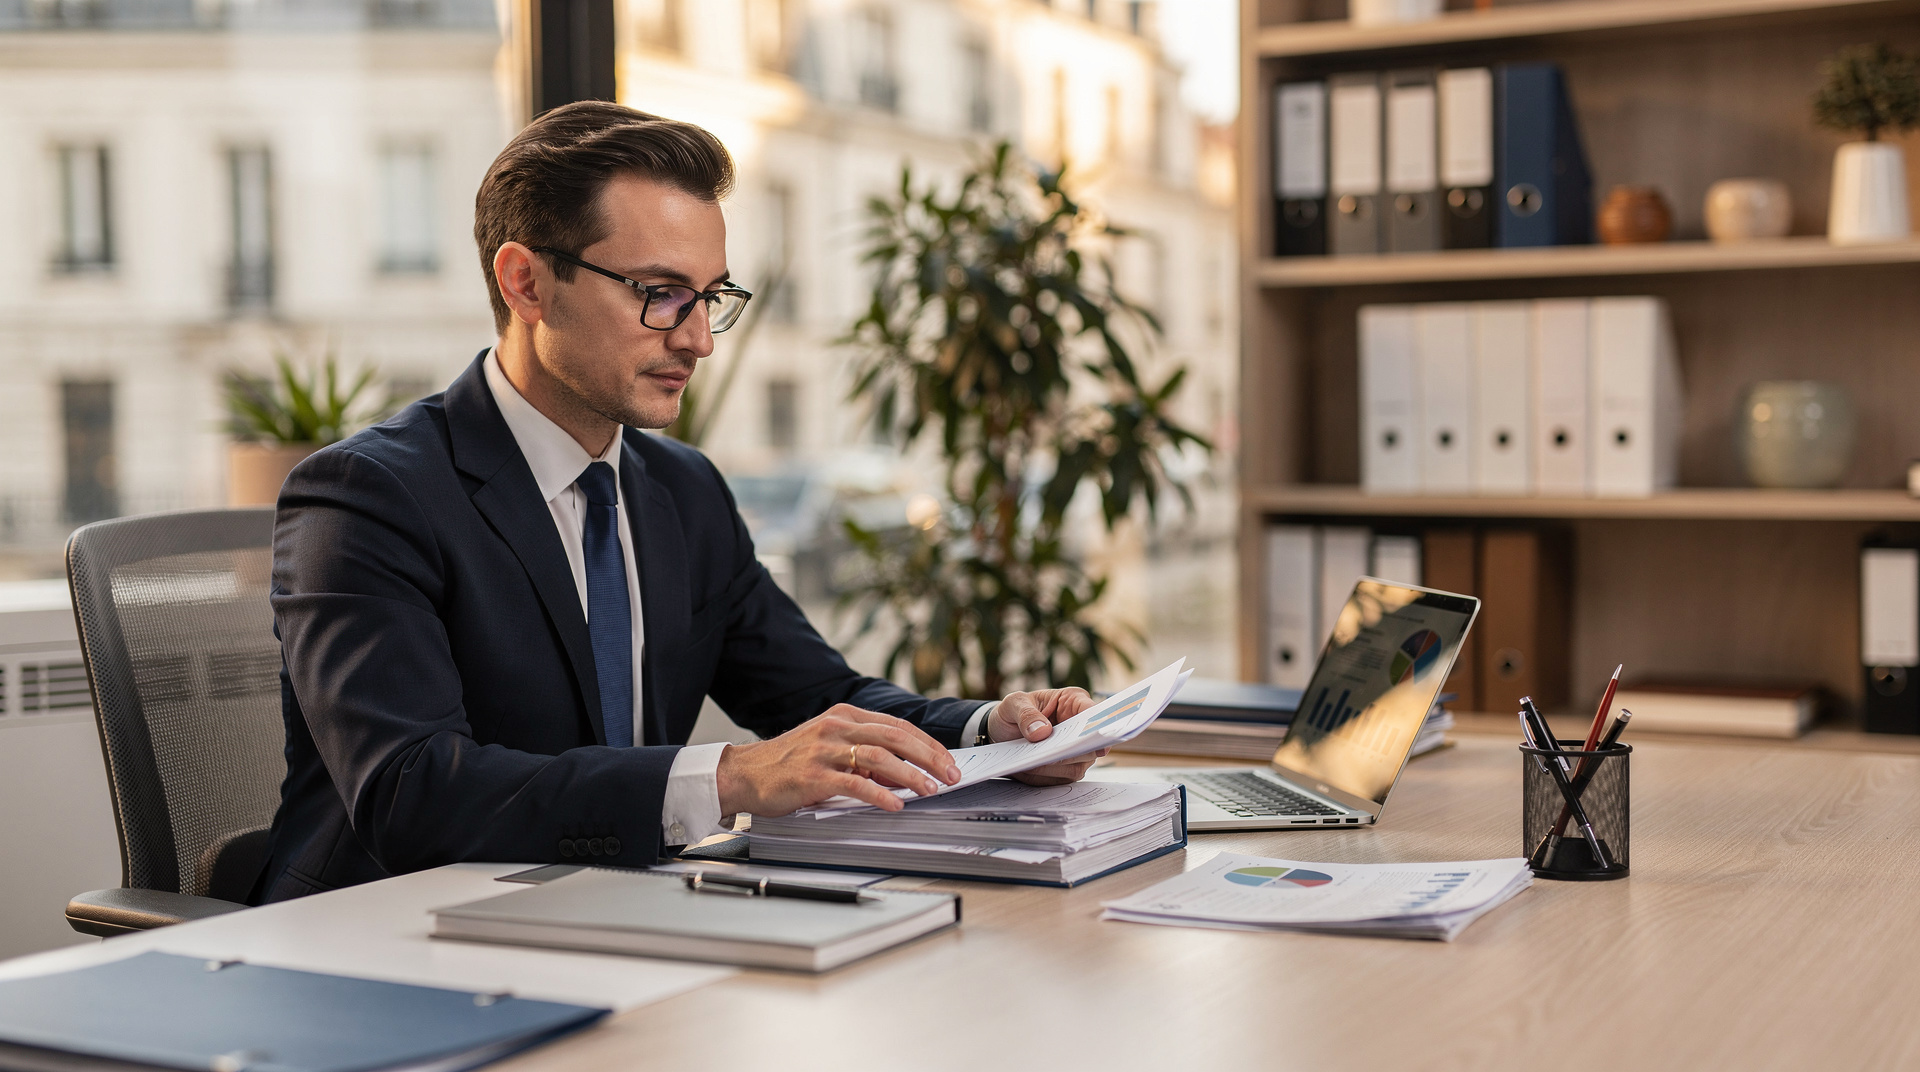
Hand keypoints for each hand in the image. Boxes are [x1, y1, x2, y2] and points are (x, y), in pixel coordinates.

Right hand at [716, 705, 961, 816]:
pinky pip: (854, 783)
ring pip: (879, 757)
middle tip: (951, 775)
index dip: (927, 743)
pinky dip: (879, 794)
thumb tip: (903, 772)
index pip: (897, 725)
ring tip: (930, 790)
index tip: (948, 760)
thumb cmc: (788, 764)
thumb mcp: (829, 749)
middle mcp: (835, 726)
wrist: (744, 774)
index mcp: (843, 716)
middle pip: (895, 736)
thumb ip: (863, 755)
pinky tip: (895, 805)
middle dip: (929, 757)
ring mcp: (823, 749)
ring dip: (911, 775)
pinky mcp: (813, 775)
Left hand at [991, 687, 1107, 785]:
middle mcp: (1080, 728)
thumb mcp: (1013, 704)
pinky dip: (1044, 776)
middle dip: (1072, 752)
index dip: (1098, 724)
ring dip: (1054, 767)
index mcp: (1073, 702)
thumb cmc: (1014, 711)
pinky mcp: (1066, 770)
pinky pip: (1062, 779)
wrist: (1003, 732)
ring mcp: (1076, 752)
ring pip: (1077, 767)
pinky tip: (1028, 768)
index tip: (1094, 734)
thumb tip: (1042, 732)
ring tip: (1032, 761)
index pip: (1093, 712)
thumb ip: (1026, 714)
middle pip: (1090, 746)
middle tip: (1052, 752)